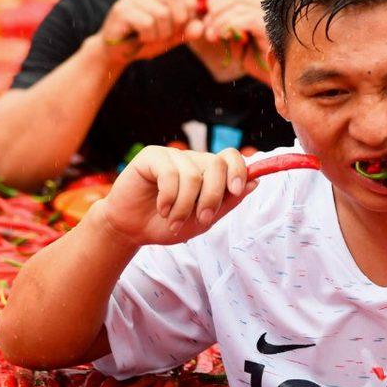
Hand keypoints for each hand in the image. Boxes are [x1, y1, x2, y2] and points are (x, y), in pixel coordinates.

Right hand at [92, 146, 255, 246]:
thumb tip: (255, 183)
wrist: (132, 230)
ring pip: (193, 175)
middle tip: (202, 218)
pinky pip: (170, 173)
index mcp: (208, 172)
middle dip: (213, 196)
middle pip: (217, 164)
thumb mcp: (203, 220)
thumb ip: (227, 202)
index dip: (238, 170)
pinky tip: (161, 208)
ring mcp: (172, 156)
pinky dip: (169, 197)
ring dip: (185, 206)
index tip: (236, 190)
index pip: (231, 157)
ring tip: (173, 221)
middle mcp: (193, 160)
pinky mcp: (152, 157)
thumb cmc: (167, 224)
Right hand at [100, 0, 198, 62]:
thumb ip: (189, 30)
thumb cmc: (147, 39)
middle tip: (165, 33)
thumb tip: (200, 28)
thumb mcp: (174, 35)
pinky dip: (149, 36)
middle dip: (176, 22)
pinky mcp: (121, 9)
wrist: (118, 52)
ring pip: (161, 13)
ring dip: (161, 33)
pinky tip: (140, 37)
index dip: (188, 9)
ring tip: (150, 36)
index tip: (180, 24)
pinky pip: (147, 23)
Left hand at [186, 0, 269, 80]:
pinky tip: (224, 36)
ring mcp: (271, 18)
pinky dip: (230, 25)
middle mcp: (268, 8)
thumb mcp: (234, 38)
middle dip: (217, 8)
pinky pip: (248, 19)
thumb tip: (205, 18)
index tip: (208, 13)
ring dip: (220, 20)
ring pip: (240, 6)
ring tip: (213, 36)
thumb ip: (222, 25)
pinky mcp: (272, 30)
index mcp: (260, 6)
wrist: (272, 76)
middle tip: (208, 28)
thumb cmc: (254, 58)